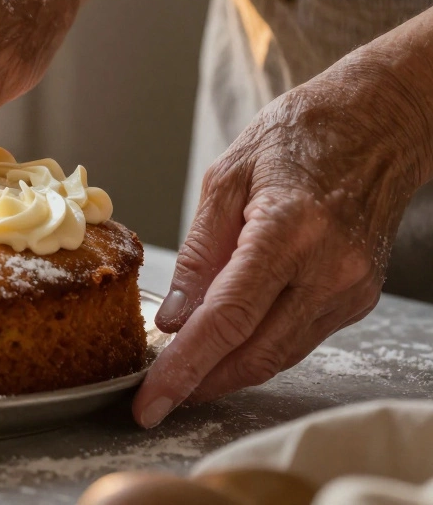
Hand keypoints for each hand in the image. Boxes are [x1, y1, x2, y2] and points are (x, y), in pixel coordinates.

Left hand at [133, 62, 430, 427]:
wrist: (376, 123)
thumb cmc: (297, 137)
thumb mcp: (225, 179)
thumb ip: (199, 255)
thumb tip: (173, 321)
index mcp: (287, 233)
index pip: (227, 321)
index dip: (184, 369)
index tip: (150, 402)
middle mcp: (327, 270)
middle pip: (255, 354)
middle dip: (200, 385)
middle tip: (154, 401)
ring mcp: (350, 287)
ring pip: (279, 356)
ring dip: (227, 374)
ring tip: (181, 378)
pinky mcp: (357, 296)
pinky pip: (298, 338)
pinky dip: (257, 349)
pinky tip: (225, 346)